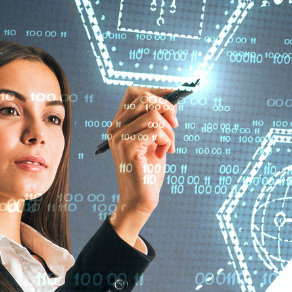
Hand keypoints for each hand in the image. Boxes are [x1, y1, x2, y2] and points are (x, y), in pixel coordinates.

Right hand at [106, 87, 178, 243]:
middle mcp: (115, 128)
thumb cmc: (149, 173)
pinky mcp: (128, 148)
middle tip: (175, 126)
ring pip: (154, 115)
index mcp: (120, 125)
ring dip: (170, 131)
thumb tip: (172, 103)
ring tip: (169, 148)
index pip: (134, 93)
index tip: (173, 96)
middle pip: (144, 98)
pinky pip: (156, 130)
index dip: (156, 91)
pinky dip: (167, 140)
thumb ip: (160, 123)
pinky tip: (165, 153)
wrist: (141, 200)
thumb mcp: (156, 143)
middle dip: (167, 108)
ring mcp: (119, 137)